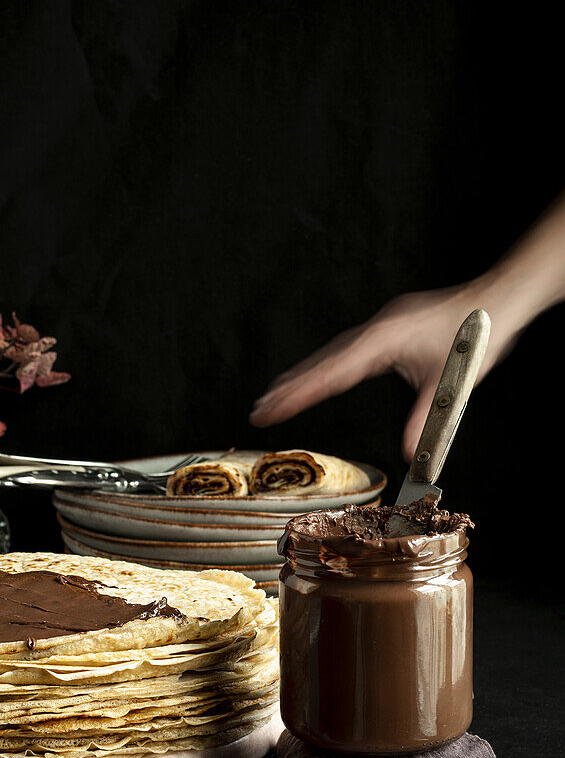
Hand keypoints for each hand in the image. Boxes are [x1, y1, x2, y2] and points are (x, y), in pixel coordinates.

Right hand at [250, 282, 514, 462]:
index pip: (330, 373)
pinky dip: (329, 364)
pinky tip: (323, 373)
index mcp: (382, 340)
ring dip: (306, 374)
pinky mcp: (391, 325)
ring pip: (334, 352)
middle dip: (291, 386)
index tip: (269, 408)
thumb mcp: (452, 386)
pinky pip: (348, 347)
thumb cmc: (476, 336)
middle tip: (259, 409)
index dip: (297, 394)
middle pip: (323, 361)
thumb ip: (427, 422)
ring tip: (278, 394)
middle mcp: (376, 329)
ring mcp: (382, 325)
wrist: (498, 299)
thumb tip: (412, 458)